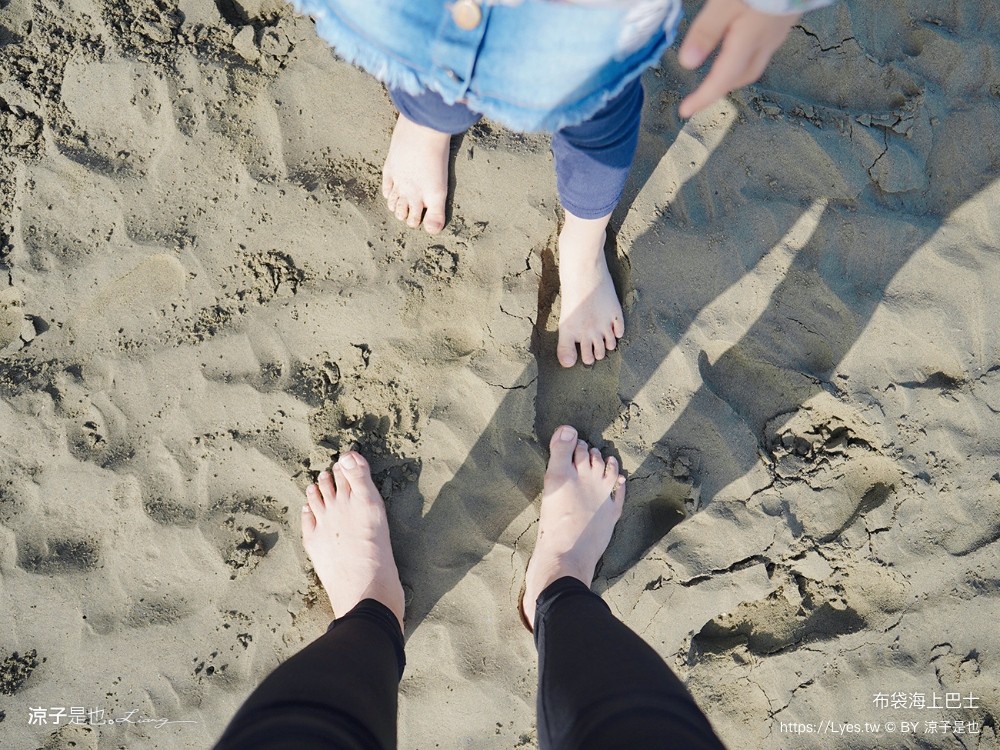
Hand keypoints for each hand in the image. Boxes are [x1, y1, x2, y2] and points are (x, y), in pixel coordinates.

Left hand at [677, 0, 799, 118]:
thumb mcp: (725, 2)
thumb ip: (707, 32)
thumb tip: (687, 64)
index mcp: (750, 40)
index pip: (722, 79)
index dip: (703, 98)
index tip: (685, 111)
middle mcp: (767, 41)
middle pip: (742, 76)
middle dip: (721, 88)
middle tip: (700, 94)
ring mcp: (779, 30)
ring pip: (755, 62)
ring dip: (734, 73)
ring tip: (716, 73)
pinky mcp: (784, 18)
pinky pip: (763, 46)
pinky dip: (746, 55)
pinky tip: (738, 44)